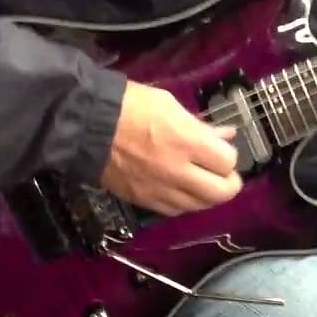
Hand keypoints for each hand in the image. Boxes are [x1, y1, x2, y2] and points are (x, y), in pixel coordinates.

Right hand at [99, 81, 242, 215]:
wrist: (87, 126)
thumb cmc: (130, 106)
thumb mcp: (170, 105)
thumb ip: (201, 126)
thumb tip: (225, 135)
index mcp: (187, 141)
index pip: (228, 161)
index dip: (229, 156)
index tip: (221, 149)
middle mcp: (178, 171)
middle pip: (222, 192)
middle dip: (229, 183)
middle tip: (223, 173)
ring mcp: (161, 190)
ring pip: (200, 206)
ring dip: (208, 195)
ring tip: (203, 181)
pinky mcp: (144, 201)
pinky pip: (175, 211)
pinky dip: (184, 203)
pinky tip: (181, 190)